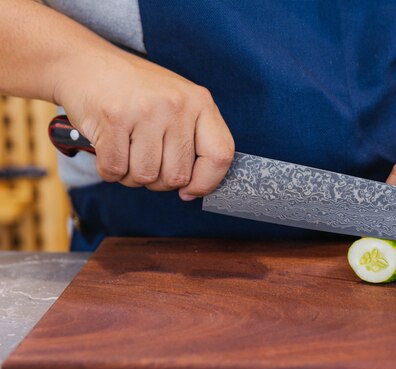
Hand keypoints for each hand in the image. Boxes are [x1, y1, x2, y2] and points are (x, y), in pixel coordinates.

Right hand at [53, 50, 233, 200]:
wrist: (85, 62)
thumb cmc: (135, 90)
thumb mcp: (177, 102)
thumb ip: (193, 138)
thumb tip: (195, 188)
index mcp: (200, 102)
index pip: (220, 155)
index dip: (207, 182)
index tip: (190, 190)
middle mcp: (176, 105)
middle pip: (178, 176)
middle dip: (158, 181)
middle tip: (145, 160)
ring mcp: (145, 111)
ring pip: (146, 176)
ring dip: (132, 175)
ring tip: (126, 151)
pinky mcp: (113, 119)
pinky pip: (115, 170)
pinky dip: (109, 170)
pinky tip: (108, 148)